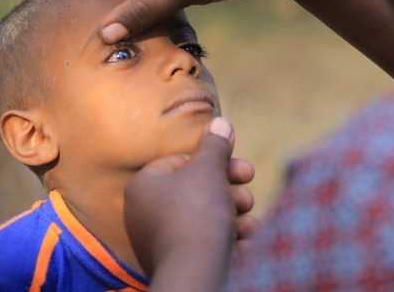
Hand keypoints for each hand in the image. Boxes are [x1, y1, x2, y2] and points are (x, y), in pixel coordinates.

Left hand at [124, 117, 254, 290]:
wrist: (196, 273)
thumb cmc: (198, 212)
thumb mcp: (209, 169)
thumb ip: (215, 144)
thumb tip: (220, 121)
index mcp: (144, 186)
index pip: (181, 162)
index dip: (214, 160)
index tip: (239, 164)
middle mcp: (145, 214)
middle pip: (195, 190)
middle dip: (229, 189)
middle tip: (248, 188)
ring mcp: (159, 241)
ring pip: (205, 218)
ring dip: (234, 215)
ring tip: (250, 222)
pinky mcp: (177, 262)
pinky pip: (204, 243)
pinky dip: (227, 240)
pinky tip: (245, 242)